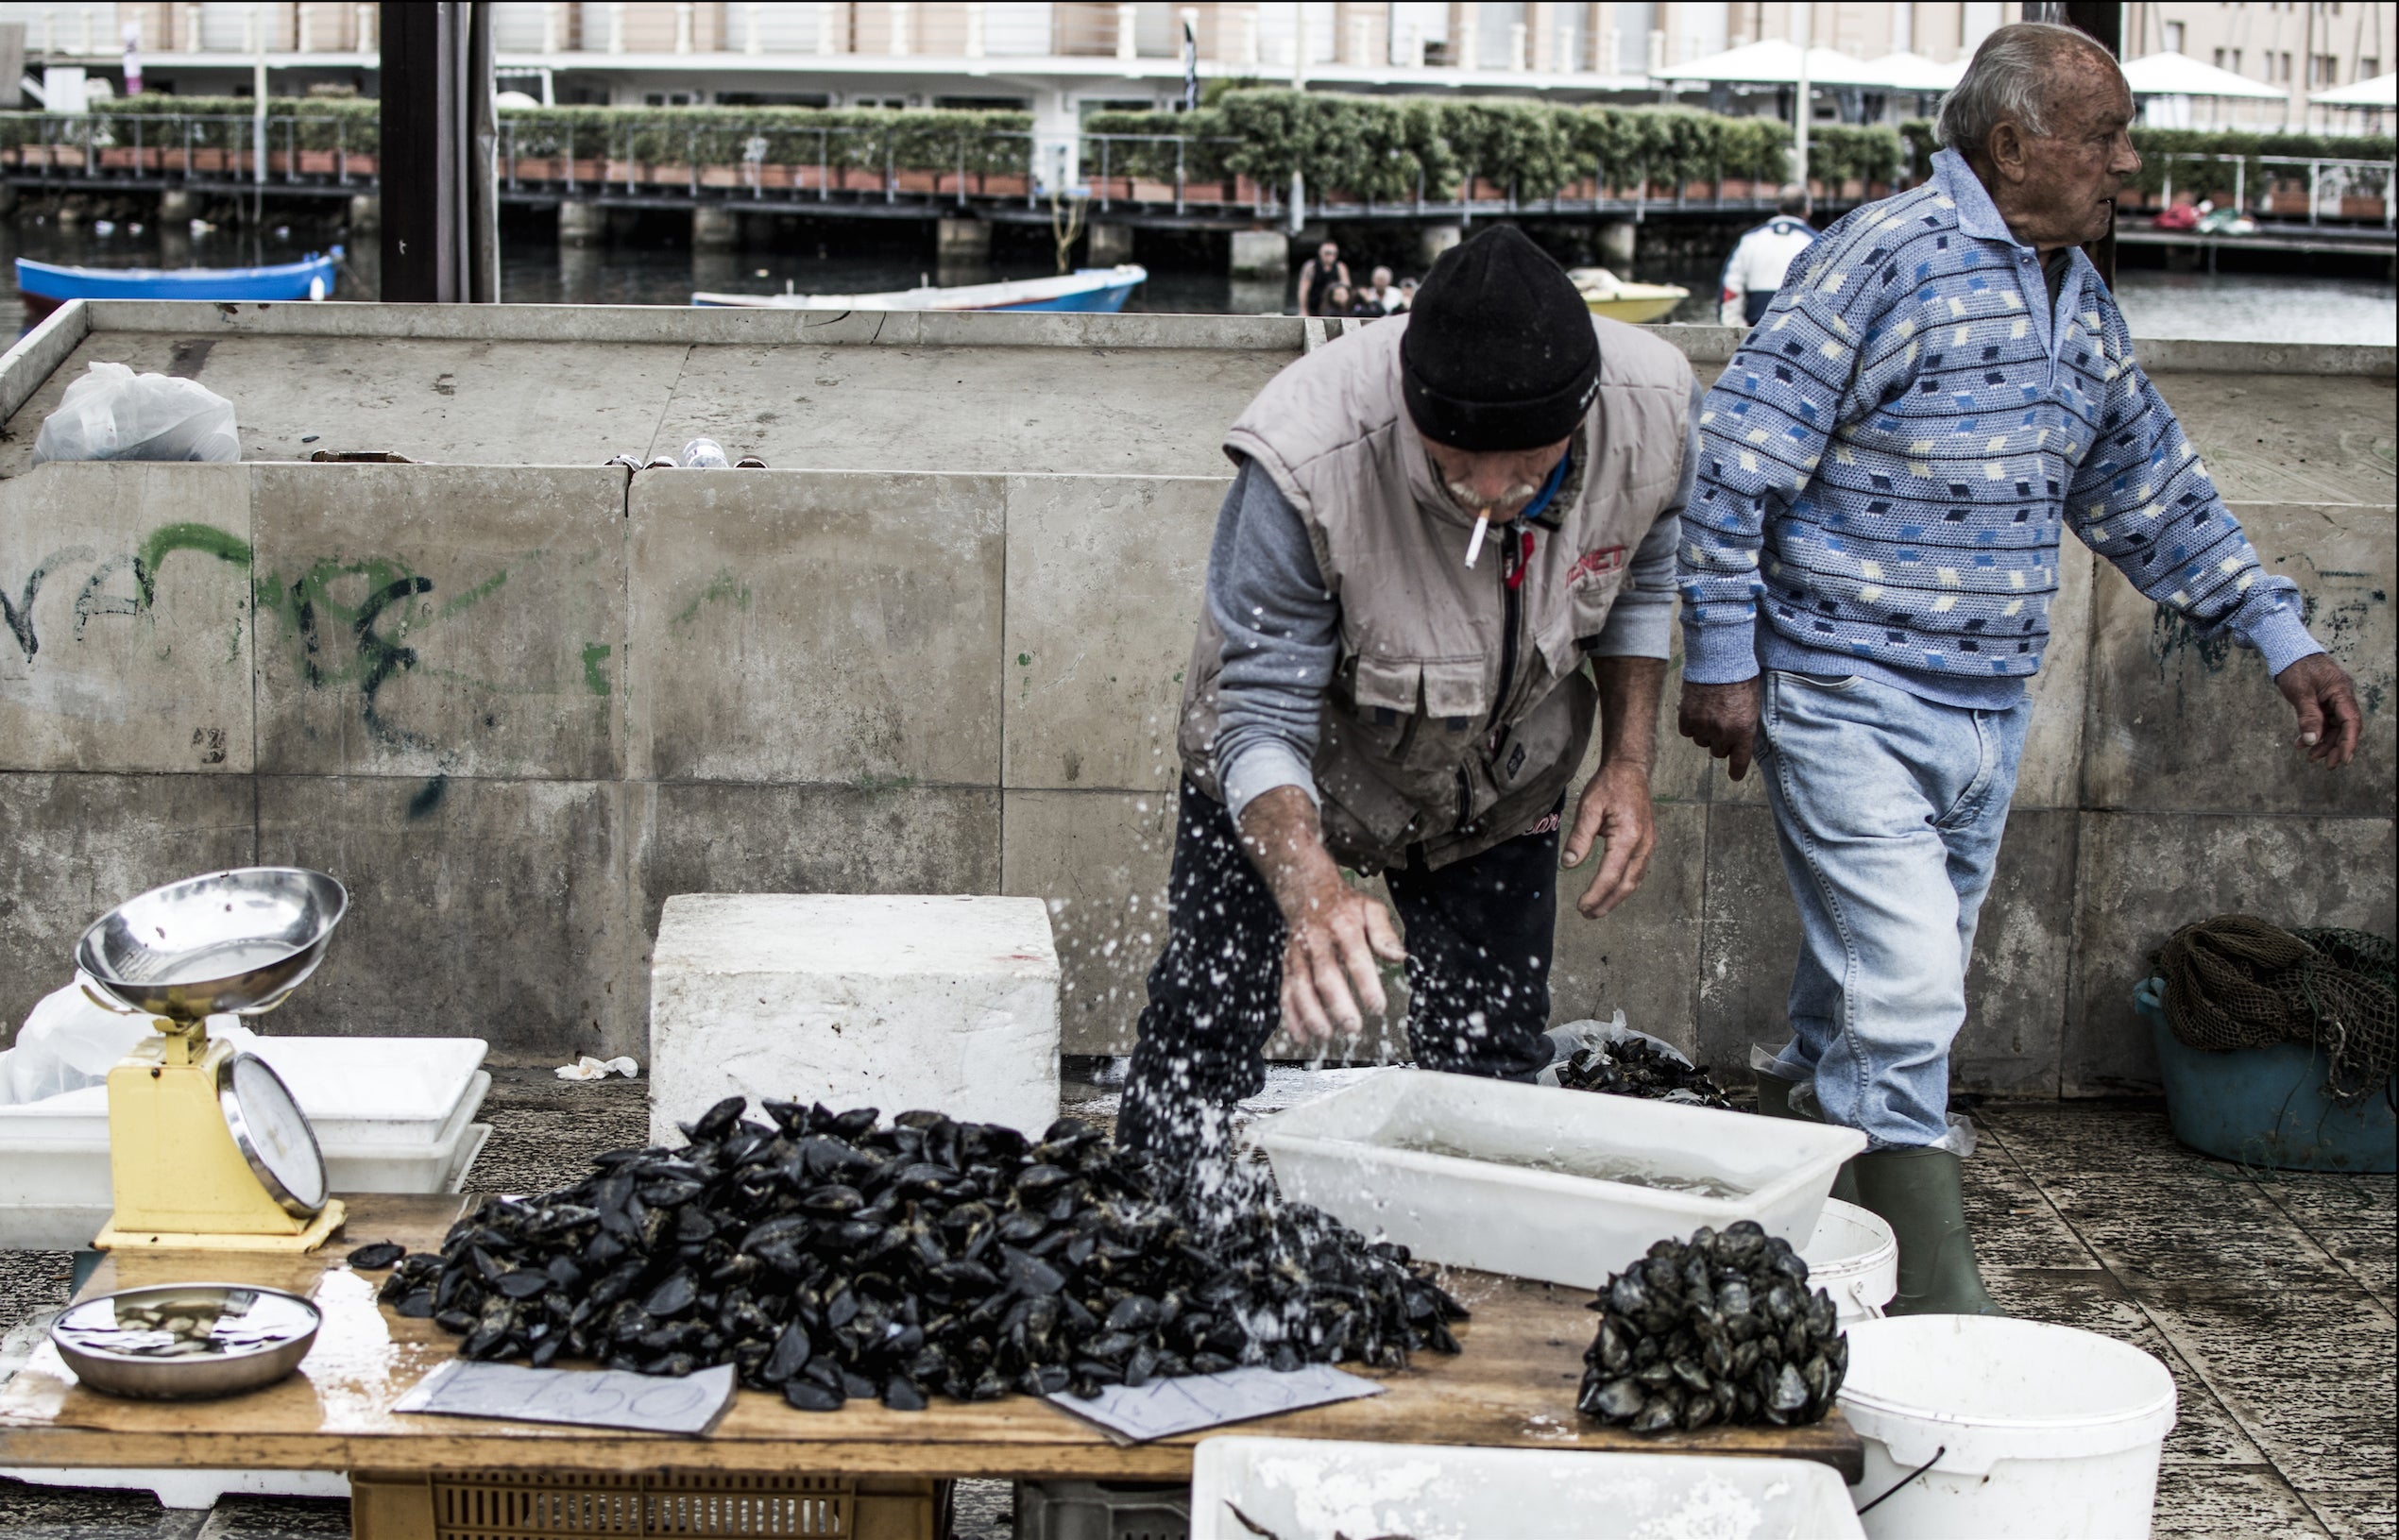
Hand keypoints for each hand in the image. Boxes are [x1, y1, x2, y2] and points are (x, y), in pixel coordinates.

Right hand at [1235, 785, 1406, 1041]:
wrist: (1307, 890)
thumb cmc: (1345, 906)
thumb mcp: (1371, 909)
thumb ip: (1385, 933)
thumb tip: (1400, 957)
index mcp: (1344, 926)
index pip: (1356, 957)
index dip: (1366, 985)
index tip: (1377, 1007)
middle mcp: (1317, 940)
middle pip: (1325, 975)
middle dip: (1338, 1004)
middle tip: (1353, 1027)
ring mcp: (1298, 953)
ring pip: (1300, 986)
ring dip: (1311, 1013)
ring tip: (1327, 1034)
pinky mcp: (1287, 964)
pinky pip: (1285, 991)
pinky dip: (1291, 1016)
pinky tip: (1302, 1036)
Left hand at [1562, 760, 1656, 917]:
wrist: (1631, 771)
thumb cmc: (1609, 786)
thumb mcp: (1588, 807)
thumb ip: (1579, 837)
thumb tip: (1570, 864)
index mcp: (1628, 836)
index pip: (1610, 875)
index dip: (1596, 894)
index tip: (1581, 906)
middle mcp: (1643, 844)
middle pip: (1626, 884)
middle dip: (1607, 903)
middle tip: (1588, 915)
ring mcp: (1648, 845)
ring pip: (1635, 881)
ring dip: (1616, 898)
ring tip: (1597, 909)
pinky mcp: (1647, 844)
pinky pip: (1637, 871)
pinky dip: (1624, 886)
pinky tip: (1612, 891)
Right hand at [1678, 677, 1762, 780]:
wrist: (1720, 660)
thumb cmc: (1740, 678)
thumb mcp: (1752, 706)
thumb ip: (1744, 727)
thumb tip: (1737, 741)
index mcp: (1743, 731)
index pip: (1739, 761)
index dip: (1736, 771)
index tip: (1734, 775)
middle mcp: (1723, 733)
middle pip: (1718, 752)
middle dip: (1721, 742)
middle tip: (1722, 725)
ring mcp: (1703, 726)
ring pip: (1701, 742)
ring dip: (1705, 732)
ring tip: (1710, 713)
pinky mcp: (1687, 718)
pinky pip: (1687, 731)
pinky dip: (1691, 723)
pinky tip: (1697, 709)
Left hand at [2275, 653, 2360, 767]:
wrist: (2288, 650)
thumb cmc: (2295, 666)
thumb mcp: (2300, 692)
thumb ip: (2308, 716)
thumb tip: (2312, 740)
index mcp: (2341, 692)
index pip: (2351, 722)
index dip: (2349, 743)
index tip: (2344, 760)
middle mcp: (2341, 696)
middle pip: (2344, 727)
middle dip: (2335, 747)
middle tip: (2326, 765)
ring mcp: (2332, 699)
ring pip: (2333, 726)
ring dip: (2322, 742)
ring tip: (2309, 756)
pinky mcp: (2322, 700)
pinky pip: (2322, 720)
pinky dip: (2313, 732)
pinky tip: (2301, 743)